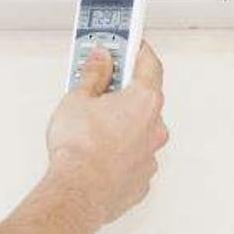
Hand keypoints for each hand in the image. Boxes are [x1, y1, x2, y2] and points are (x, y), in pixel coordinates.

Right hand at [0, 41, 167, 233]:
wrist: (78, 190)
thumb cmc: (81, 148)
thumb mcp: (78, 98)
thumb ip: (93, 75)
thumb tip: (100, 60)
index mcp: (144, 100)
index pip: (149, 63)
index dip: (138, 50)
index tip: (129, 43)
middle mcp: (154, 126)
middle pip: (144, 97)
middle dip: (123, 89)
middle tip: (101, 81)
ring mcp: (150, 154)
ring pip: (139, 128)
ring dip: (122, 121)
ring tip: (93, 120)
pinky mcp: (142, 177)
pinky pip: (134, 154)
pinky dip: (120, 149)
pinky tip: (99, 148)